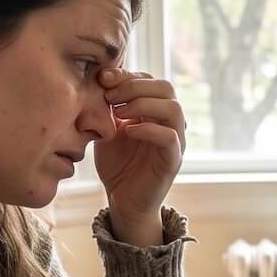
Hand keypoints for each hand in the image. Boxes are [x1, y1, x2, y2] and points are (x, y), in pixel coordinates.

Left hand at [94, 69, 184, 244]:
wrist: (123, 200)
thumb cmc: (117, 164)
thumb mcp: (107, 129)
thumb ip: (108, 106)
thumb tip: (101, 78)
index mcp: (155, 111)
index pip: (150, 80)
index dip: (127, 75)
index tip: (102, 79)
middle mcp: (169, 123)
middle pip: (166, 88)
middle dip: (134, 86)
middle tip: (109, 96)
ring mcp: (175, 141)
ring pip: (173, 109)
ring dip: (142, 104)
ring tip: (118, 112)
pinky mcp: (173, 161)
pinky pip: (169, 137)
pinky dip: (148, 129)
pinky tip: (127, 131)